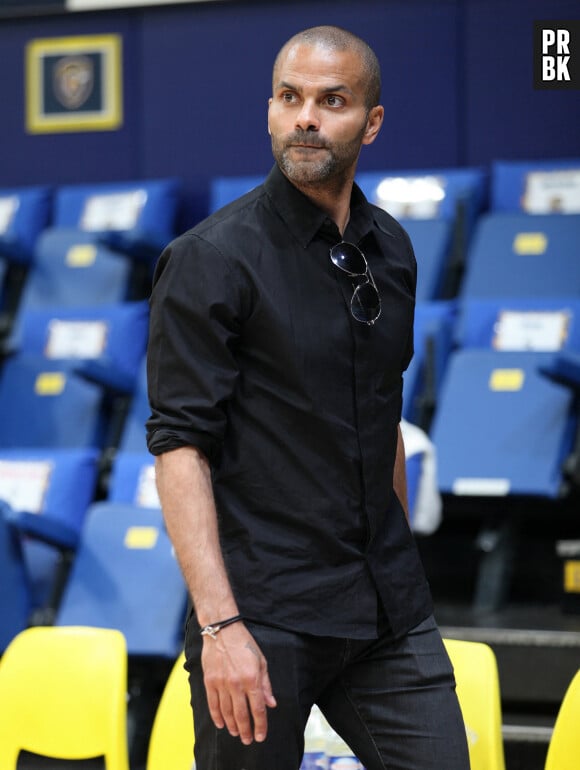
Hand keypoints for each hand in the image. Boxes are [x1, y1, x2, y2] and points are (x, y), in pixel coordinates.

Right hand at [201, 622, 276, 744]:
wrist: (222, 630)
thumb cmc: (244, 644)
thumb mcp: (261, 661)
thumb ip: (265, 684)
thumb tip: (271, 704)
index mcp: (252, 678)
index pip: (257, 709)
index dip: (260, 725)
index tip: (260, 736)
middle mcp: (236, 684)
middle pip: (241, 715)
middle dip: (246, 730)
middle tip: (248, 740)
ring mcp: (221, 683)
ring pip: (226, 712)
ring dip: (232, 726)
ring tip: (236, 733)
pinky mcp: (209, 681)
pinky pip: (213, 704)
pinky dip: (217, 716)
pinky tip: (221, 724)